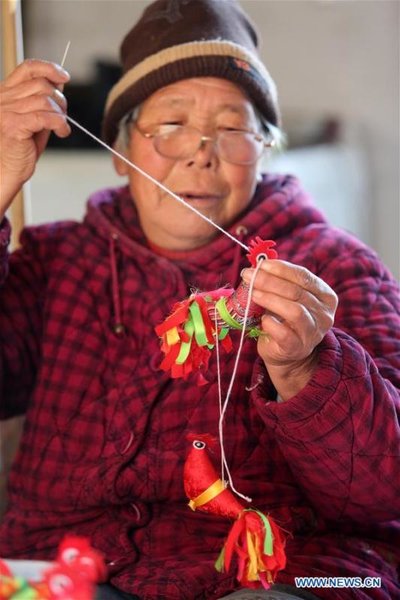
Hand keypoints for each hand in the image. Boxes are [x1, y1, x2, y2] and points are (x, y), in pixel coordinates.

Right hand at [0, 59, 70, 218]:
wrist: (3, 173)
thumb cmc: (18, 149)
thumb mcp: (33, 120)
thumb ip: (43, 101)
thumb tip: (60, 82)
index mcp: (5, 93)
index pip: (27, 68)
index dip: (48, 68)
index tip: (64, 76)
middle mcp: (3, 99)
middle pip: (41, 84)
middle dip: (60, 99)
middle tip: (63, 115)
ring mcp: (6, 111)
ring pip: (45, 100)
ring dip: (61, 113)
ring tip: (61, 127)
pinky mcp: (13, 125)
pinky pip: (46, 117)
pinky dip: (60, 124)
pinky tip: (62, 133)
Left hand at [242, 259, 337, 399]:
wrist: (287, 354)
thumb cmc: (285, 321)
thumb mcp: (287, 299)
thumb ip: (278, 283)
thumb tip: (257, 267)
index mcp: (325, 296)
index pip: (304, 276)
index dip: (281, 269)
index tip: (261, 264)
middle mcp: (324, 314)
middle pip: (296, 292)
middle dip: (269, 281)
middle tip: (249, 276)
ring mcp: (313, 332)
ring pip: (294, 311)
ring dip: (270, 299)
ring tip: (253, 293)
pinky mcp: (298, 347)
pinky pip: (284, 333)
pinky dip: (271, 324)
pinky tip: (262, 319)